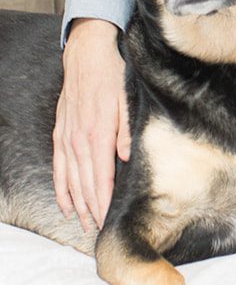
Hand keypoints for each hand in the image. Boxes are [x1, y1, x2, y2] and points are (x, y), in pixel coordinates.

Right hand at [53, 18, 130, 228]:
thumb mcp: (127, 98)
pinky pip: (59, 167)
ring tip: (83, 224)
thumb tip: (127, 158)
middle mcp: (79, 139)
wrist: (87, 54)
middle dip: (91, 209)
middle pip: (84, 184)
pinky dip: (61, 188)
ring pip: (70, 179)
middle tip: (98, 230)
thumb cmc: (112, 74)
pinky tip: (66, 203)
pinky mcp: (60, 133)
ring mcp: (67, 137)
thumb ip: (126, 130)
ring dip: (77, 204)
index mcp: (99, 132)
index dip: (104, 201)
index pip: (101, 177)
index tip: (107, 220)